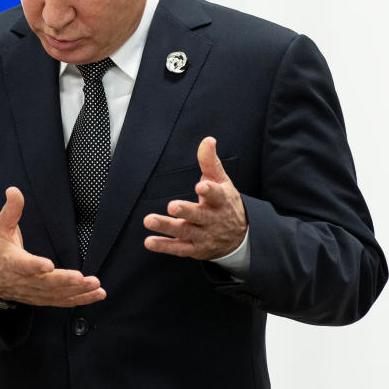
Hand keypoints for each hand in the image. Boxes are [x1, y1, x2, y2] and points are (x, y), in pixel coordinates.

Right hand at [0, 187, 105, 306]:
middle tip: (83, 278)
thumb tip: (13, 190)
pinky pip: (61, 301)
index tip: (48, 265)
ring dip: (78, 292)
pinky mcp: (41, 298)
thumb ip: (11, 210)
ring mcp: (33, 292)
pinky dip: (79, 299)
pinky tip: (96, 295)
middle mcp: (23, 281)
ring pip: (56, 295)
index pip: (24, 265)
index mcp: (12, 262)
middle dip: (65, 281)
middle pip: (45, 284)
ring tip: (96, 286)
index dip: (36, 266)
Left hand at [143, 136, 247, 259]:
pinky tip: (149, 242)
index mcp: (221, 201)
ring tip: (149, 220)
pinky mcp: (195, 248)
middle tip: (172, 206)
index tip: (201, 185)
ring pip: (185, 231)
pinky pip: (179, 248)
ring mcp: (203, 235)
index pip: (217, 195)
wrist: (239, 237)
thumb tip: (208, 140)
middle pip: (199, 216)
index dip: (209, 191)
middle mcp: (213, 219)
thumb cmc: (224, 203)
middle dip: (186, 211)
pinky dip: (164, 246)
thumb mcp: (221, 181)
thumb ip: (210, 162)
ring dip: (167, 227)